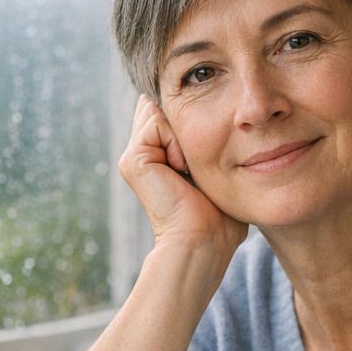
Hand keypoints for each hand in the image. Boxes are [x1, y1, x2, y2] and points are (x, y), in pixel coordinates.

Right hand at [118, 94, 246, 260]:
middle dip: (185, 125)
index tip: (207, 154)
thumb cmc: (218, 217)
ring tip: (187, 171)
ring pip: (160, 113)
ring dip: (184, 137)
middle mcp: (142, 156)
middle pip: (162, 110)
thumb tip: (204, 117)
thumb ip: (208, 143)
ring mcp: (134, 158)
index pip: (169, 115)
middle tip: (193, 165)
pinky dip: (177, 143)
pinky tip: (181, 170)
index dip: (191, 121)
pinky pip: (156, 122)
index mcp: (158, 158)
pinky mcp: (133, 160)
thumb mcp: (216, 171)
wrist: (203, 240)